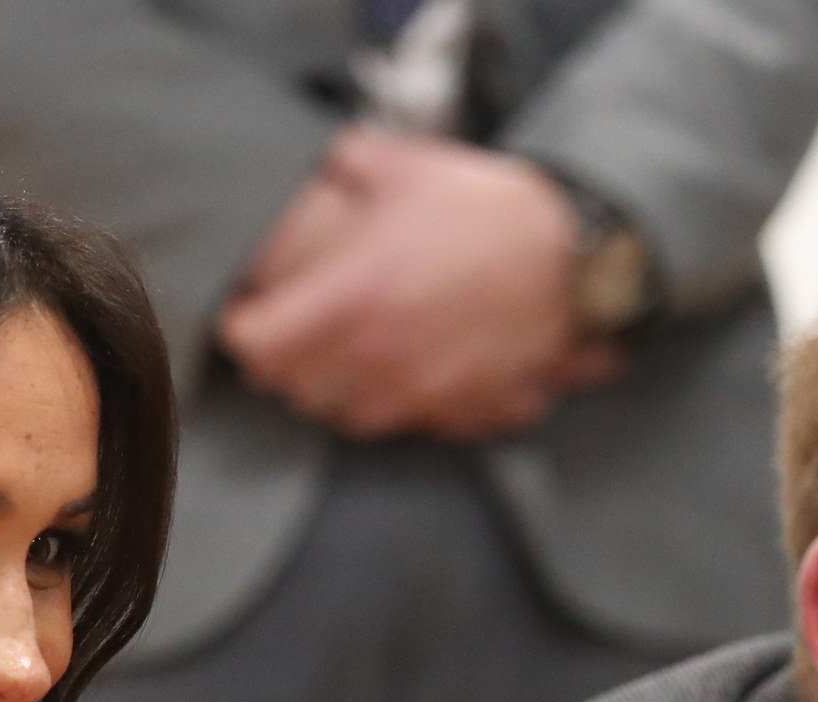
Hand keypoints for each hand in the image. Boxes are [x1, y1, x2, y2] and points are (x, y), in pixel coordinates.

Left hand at [217, 126, 621, 441]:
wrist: (575, 255)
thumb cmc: (489, 212)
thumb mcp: (405, 166)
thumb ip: (344, 163)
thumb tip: (315, 161)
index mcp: (351, 302)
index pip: (258, 351)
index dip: (243, 335)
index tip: (246, 319)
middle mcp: (378, 360)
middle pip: (296, 394)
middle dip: (288, 368)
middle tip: (296, 337)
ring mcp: (421, 394)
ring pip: (350, 419)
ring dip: (341, 393)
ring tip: (352, 358)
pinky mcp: (462, 412)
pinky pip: (414, 425)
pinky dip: (406, 405)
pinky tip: (414, 371)